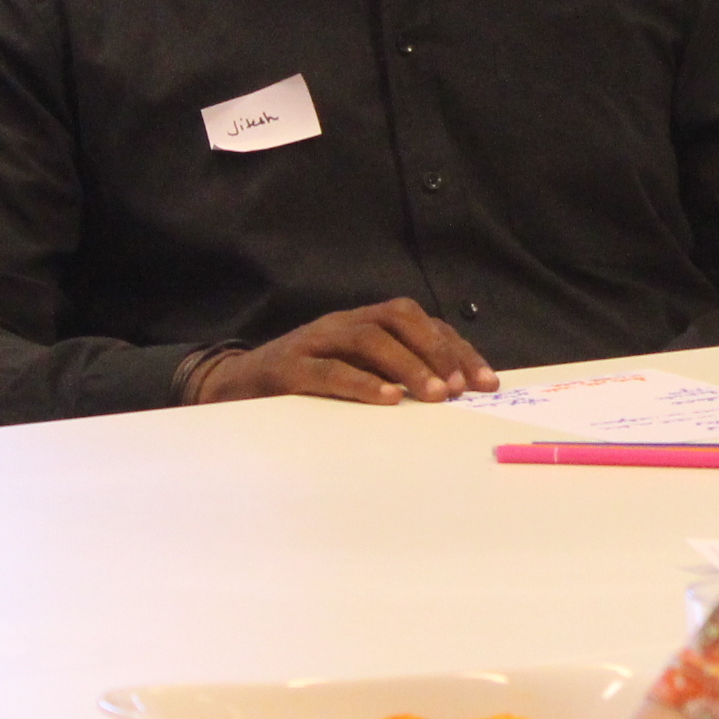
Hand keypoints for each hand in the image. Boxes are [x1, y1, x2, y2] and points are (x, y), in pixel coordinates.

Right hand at [193, 299, 499, 405]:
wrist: (232, 389)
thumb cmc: (305, 386)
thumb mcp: (353, 374)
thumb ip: (393, 377)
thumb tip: (452, 397)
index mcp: (363, 322)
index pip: (421, 323)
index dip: (457, 350)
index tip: (486, 384)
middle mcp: (341, 324)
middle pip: (398, 318)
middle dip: (436, 350)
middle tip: (460, 388)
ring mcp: (312, 342)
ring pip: (367, 339)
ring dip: (407, 366)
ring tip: (434, 395)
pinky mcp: (286, 368)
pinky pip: (328, 371)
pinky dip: (361, 384)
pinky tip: (388, 401)